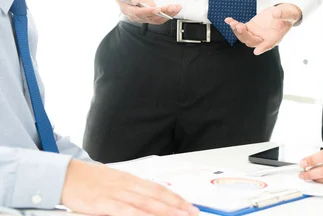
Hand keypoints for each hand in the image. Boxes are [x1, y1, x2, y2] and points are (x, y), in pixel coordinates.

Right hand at [61, 160, 198, 215]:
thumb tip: (149, 201)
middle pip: (157, 196)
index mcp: (131, 179)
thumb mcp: (114, 183)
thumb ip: (131, 192)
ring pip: (146, 203)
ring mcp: (117, 194)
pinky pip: (126, 211)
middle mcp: (128, 185)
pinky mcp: (104, 204)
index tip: (189, 205)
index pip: (159, 189)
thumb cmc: (88, 180)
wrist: (65, 175)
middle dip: (177, 206)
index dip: (176, 198)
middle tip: (193, 212)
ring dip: (165, 210)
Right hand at [107, 0, 180, 24]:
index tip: (157, 9)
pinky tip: (174, 9)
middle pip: (150, 17)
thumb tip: (135, 1)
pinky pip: (159, 17)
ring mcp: (142, 16)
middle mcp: (135, 16)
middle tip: (173, 7)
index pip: (138, 13)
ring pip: (156, 19)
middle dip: (163, 13)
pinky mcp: (149, 14)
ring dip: (168, 14)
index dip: (148, 12)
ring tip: (177, 7)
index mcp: (126, 9)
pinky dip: (167, 14)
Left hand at [225, 3, 301, 54]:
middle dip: (244, 35)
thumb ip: (283, 15)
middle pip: (252, 41)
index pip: (269, 44)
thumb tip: (275, 14)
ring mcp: (256, 33)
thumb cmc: (288, 17)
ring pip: (244, 36)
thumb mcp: (289, 15)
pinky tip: (228, 20)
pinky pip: (240, 28)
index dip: (263, 47)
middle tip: (240, 26)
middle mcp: (263, 38)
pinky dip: (234, 25)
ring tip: (233, 23)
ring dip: (237, 31)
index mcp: (274, 37)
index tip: (257, 51)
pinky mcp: (251, 27)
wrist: (284, 14)